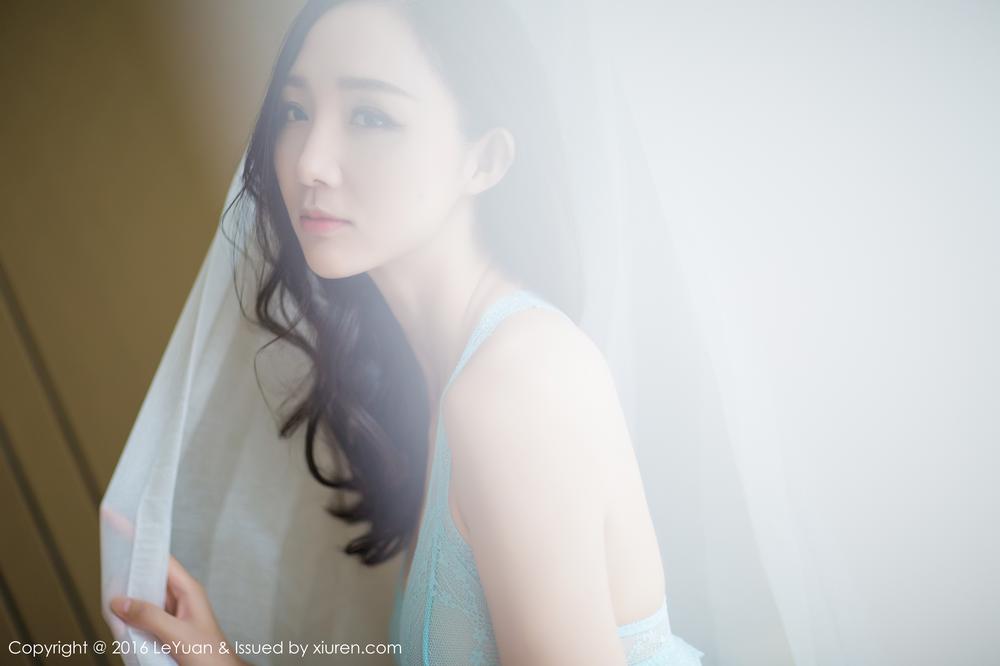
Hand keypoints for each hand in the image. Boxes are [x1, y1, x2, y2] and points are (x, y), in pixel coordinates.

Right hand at [110, 554, 244, 665]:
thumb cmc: (210, 654)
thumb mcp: (177, 633)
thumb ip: (149, 616)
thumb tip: (119, 601)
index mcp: (188, 590)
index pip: (161, 558)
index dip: (142, 542)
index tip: (125, 524)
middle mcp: (180, 598)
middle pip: (149, 575)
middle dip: (128, 570)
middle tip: (108, 562)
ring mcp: (173, 614)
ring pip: (144, 597)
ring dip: (127, 596)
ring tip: (109, 592)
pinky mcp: (167, 629)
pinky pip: (144, 616)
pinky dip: (130, 616)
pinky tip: (118, 619)